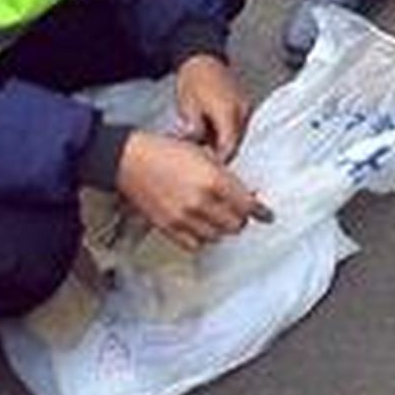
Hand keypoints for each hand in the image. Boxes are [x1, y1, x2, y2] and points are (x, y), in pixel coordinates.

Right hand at [116, 131, 271, 251]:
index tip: (267, 215)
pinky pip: (195, 244)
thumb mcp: (203, 153)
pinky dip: (203, 238)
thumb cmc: (164, 151)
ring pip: (218, 236)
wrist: (128, 159)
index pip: (247, 206)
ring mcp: (184, 218)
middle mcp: (201, 202)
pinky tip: (201, 226)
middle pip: (235, 225)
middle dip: (240, 217)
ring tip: (217, 216)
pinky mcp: (168, 227)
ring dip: (222, 228)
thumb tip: (246, 194)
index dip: (260, 211)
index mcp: (213, 180)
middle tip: (237, 210)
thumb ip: (226, 176)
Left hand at [175, 54, 251, 161]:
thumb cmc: (193, 80)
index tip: (211, 168)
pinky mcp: (245, 106)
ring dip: (228, 143)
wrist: (203, 58)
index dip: (221, 160)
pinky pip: (241, 126)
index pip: (229, 146)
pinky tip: (217, 137)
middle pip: (237, 142)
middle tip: (209, 163)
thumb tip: (196, 142)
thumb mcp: (187, 105)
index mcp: (227, 112)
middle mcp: (241, 111)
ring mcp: (246, 108)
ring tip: (211, 150)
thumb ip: (194, 127)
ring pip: (240, 135)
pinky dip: (231, 134)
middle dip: (224, 154)